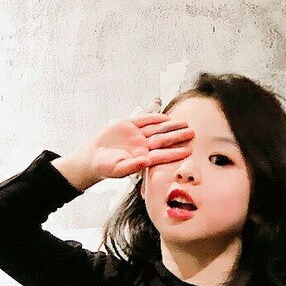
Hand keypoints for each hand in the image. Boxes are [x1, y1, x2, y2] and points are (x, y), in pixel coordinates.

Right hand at [79, 101, 194, 182]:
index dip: (175, 153)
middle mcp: (142, 146)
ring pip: (156, 129)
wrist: (92, 158)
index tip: (188, 151)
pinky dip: (154, 117)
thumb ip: (132, 166)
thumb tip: (146, 162)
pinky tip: (166, 116)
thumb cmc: (105, 167)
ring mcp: (136, 135)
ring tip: (185, 123)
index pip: (162, 155)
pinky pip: (144, 120)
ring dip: (170, 126)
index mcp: (143, 158)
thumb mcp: (118, 169)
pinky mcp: (128, 125)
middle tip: (193, 133)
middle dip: (178, 137)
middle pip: (163, 140)